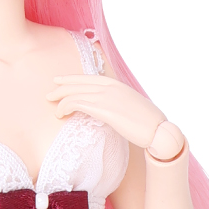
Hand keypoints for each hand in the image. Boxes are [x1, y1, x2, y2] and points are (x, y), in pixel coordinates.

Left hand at [45, 74, 166, 149]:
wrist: (158, 131)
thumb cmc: (148, 125)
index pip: (90, 77)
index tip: (60, 80)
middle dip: (62, 87)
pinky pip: (77, 103)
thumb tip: (114, 111)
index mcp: (117, 85)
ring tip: (53, 108)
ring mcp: (106, 96)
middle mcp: (110, 87)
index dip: (73, 78)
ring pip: (75, 92)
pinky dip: (65, 107)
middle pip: (79, 83)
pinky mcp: (103, 108)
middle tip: (49, 93)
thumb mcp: (132, 108)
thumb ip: (120, 105)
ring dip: (60, 99)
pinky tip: (60, 114)